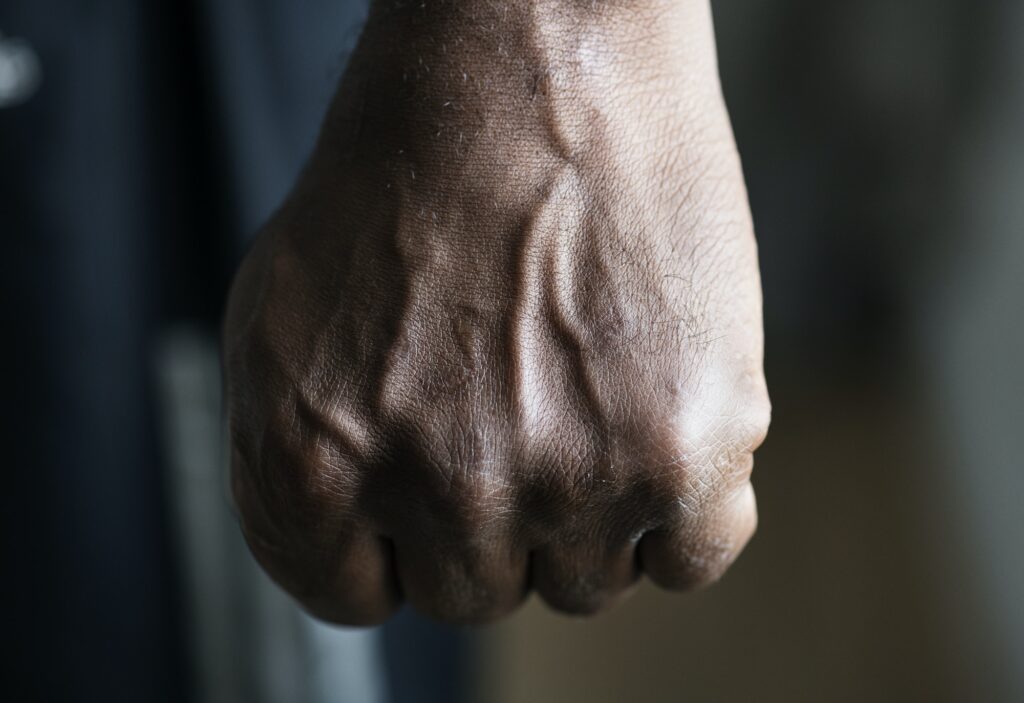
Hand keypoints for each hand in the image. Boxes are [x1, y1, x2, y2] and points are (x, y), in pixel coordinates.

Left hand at [224, 0, 769, 624]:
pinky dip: (677, 513)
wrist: (535, 60)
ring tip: (584, 399)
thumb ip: (299, 463)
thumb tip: (357, 554)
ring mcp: (572, 474)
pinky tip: (654, 428)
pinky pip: (691, 555)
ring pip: (584, 582)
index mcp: (319, 458)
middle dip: (487, 522)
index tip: (422, 501)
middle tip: (510, 419)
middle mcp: (445, 484)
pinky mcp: (686, 448)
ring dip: (583, 514)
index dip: (391, 545)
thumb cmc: (409, 171)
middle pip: (475, 593)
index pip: (355, 594)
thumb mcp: (282, 316)